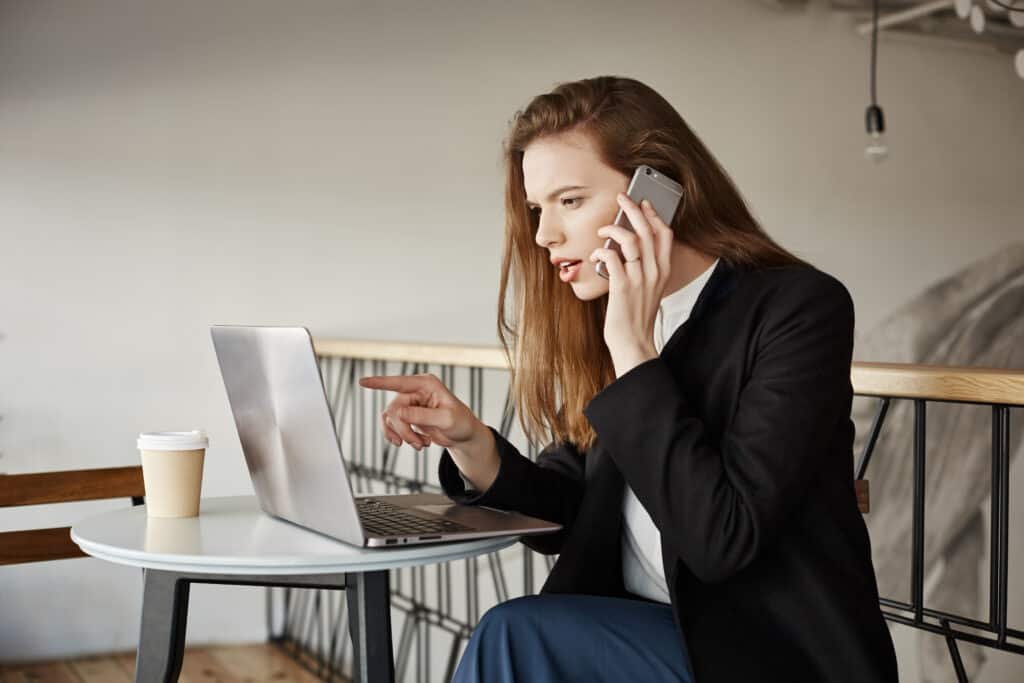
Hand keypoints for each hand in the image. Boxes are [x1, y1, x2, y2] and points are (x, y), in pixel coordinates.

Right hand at [358, 373, 485, 451]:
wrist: (463, 436)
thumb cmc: (461, 422)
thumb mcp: (446, 419)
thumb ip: (422, 415)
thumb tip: (400, 413)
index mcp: (427, 384)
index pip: (399, 383)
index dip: (379, 382)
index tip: (362, 382)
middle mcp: (416, 391)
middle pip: (394, 410)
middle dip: (404, 430)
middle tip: (419, 444)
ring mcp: (410, 404)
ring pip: (391, 420)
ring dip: (404, 436)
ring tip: (421, 445)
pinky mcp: (407, 416)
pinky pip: (393, 427)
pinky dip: (403, 438)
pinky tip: (419, 444)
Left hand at [589, 193, 673, 376]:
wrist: (633, 342)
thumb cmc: (636, 316)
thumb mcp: (648, 288)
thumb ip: (643, 268)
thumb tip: (625, 248)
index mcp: (662, 271)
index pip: (665, 234)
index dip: (654, 215)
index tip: (643, 204)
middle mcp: (654, 272)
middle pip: (648, 230)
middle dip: (634, 209)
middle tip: (622, 198)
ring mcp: (639, 279)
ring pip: (632, 240)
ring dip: (614, 228)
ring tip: (602, 229)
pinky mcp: (622, 287)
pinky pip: (612, 257)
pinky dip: (601, 249)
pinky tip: (595, 253)